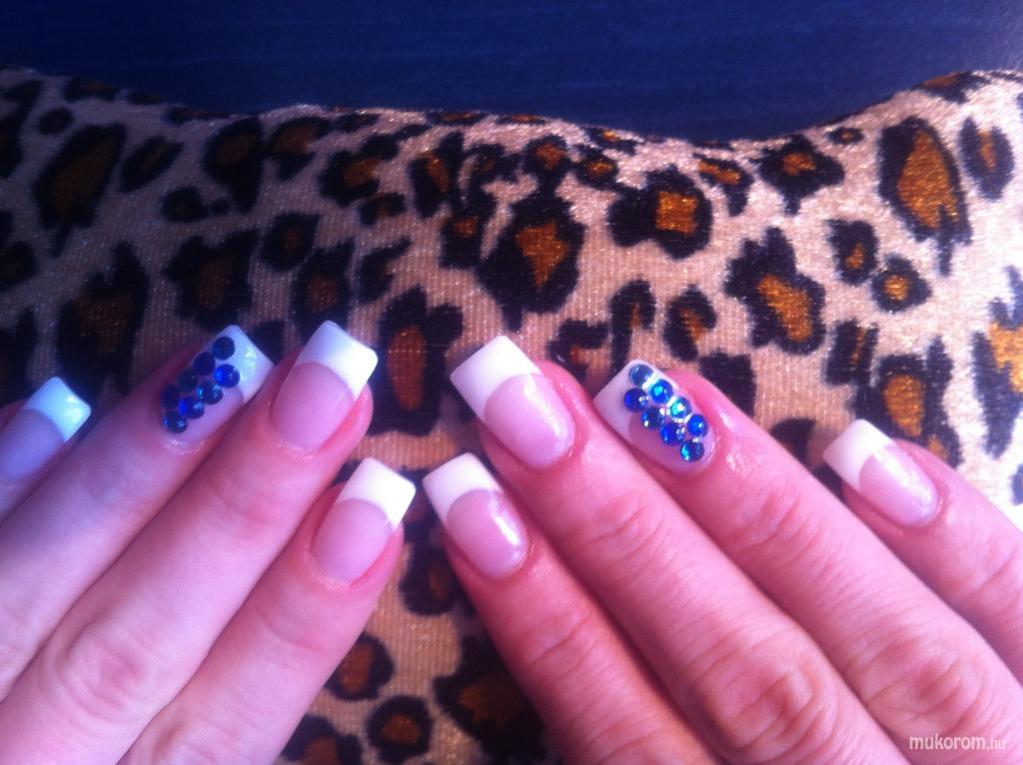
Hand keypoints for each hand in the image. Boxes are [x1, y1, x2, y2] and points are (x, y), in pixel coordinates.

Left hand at [0, 323, 413, 763]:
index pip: (223, 721)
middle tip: (330, 378)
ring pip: (25, 592)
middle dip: (241, 505)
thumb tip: (329, 565)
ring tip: (227, 364)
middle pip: (132, 640)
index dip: (304, 617)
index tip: (379, 504)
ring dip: (131, 473)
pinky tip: (48, 410)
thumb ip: (221, 731)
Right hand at [425, 336, 1022, 763]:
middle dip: (621, 531)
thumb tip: (556, 661)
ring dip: (755, 510)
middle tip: (526, 405)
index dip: (546, 622)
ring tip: (649, 395)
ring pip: (877, 638)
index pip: (635, 743)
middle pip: (746, 670)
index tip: (468, 505)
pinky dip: (959, 546)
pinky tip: (868, 452)